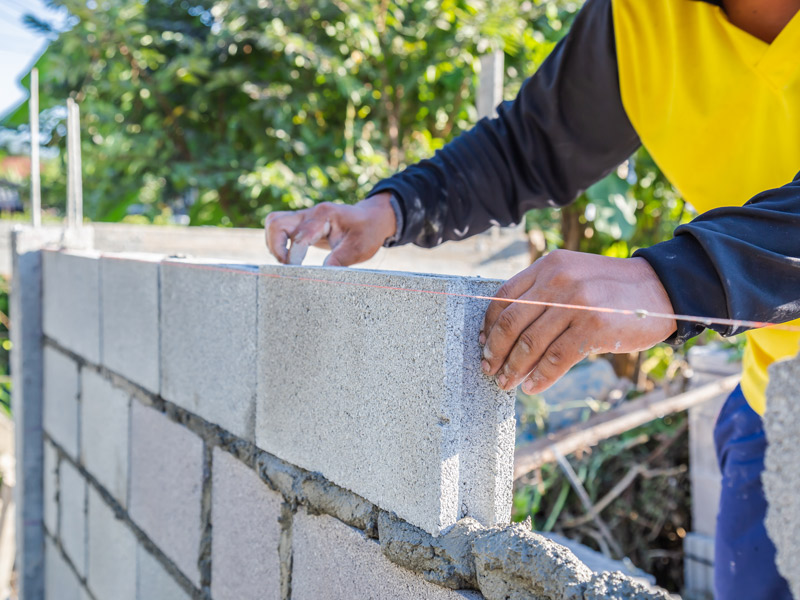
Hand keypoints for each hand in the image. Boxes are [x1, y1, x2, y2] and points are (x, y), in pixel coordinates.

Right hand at [264, 192, 396, 266]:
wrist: (372, 219)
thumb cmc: (367, 232)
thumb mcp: (359, 248)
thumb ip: (339, 260)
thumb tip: (320, 276)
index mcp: (324, 216)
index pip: (299, 237)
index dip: (293, 257)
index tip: (295, 273)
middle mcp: (310, 214)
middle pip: (276, 222)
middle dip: (275, 247)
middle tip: (287, 267)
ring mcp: (303, 217)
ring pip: (273, 223)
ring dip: (274, 244)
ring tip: (286, 263)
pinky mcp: (301, 225)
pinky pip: (279, 229)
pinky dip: (278, 244)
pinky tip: (290, 258)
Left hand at [480, 250, 675, 394]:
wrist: (660, 289)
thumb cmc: (612, 289)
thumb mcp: (573, 276)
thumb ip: (543, 293)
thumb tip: (508, 334)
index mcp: (548, 266)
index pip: (503, 296)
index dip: (488, 324)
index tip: (482, 344)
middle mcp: (558, 280)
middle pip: (511, 321)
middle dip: (495, 351)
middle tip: (489, 369)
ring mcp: (575, 302)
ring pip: (530, 343)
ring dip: (514, 368)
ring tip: (508, 382)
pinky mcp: (593, 326)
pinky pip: (556, 358)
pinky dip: (540, 376)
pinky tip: (533, 386)